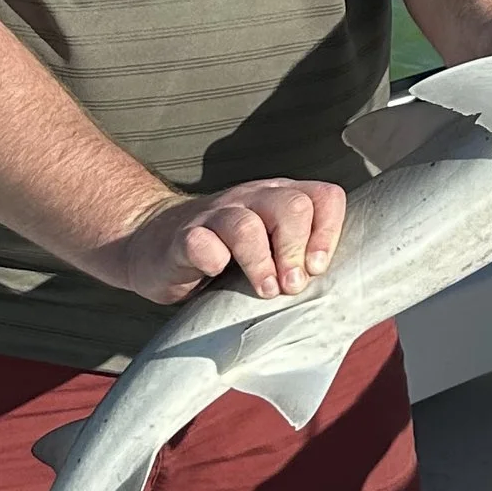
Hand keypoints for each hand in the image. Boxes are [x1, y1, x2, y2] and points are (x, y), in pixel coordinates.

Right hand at [110, 176, 349, 304]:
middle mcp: (253, 199)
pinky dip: (211, 259)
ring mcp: (216, 214)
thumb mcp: (270, 250)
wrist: (155, 245)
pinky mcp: (183, 236)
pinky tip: (215, 274)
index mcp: (281, 198)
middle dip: (297, 250)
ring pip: (247, 225)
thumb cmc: (226, 255)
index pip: (324, 197)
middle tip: (291, 285)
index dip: (329, 232)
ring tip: (265, 291)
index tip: (319, 268)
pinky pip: (200, 242)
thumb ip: (299, 258)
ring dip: (261, 263)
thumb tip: (336, 293)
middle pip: (292, 207)